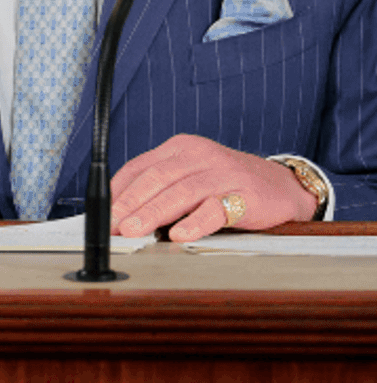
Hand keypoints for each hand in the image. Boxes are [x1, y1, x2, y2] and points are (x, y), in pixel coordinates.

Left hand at [112, 134, 318, 240]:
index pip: (140, 167)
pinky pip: (215, 209)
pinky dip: (194, 222)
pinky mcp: (244, 195)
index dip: (117, 191)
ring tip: (133, 231)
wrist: (283, 185)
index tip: (100, 213)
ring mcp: (222, 174)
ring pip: (180, 192)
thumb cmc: (229, 184)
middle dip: (129, 203)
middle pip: (156, 178)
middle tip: (111, 224)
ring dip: (152, 213)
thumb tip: (123, 216)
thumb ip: (162, 190)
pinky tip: (179, 235)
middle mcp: (199, 155)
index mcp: (181, 148)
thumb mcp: (192, 177)